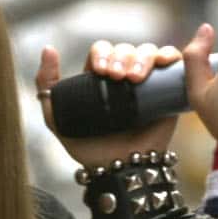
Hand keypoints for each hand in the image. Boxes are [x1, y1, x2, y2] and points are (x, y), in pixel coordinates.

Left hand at [37, 37, 187, 172]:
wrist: (119, 170)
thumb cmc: (88, 148)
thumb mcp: (56, 117)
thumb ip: (46, 86)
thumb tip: (49, 49)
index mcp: (99, 77)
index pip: (103, 50)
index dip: (102, 54)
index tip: (101, 70)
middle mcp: (124, 76)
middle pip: (125, 49)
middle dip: (121, 57)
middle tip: (117, 77)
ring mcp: (147, 82)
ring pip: (147, 52)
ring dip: (142, 57)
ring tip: (135, 78)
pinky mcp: (167, 91)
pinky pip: (171, 63)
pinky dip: (168, 55)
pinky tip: (162, 62)